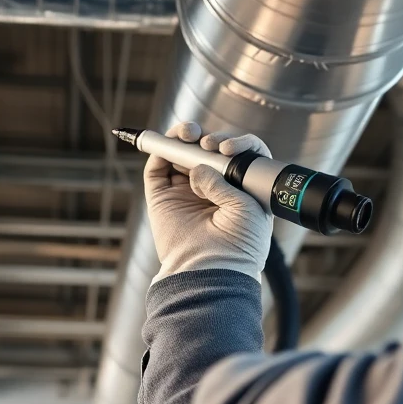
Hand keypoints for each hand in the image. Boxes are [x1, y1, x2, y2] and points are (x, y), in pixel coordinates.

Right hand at [144, 122, 273, 282]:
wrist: (212, 270)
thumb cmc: (238, 246)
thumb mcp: (245, 206)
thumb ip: (223, 179)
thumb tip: (199, 167)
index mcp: (236, 193)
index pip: (235, 158)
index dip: (234, 145)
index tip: (230, 148)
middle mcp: (210, 191)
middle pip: (205, 151)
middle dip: (207, 138)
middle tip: (211, 144)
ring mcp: (184, 193)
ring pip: (180, 154)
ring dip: (183, 136)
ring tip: (189, 134)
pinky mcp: (161, 198)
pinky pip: (157, 166)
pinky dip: (163, 148)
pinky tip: (174, 142)